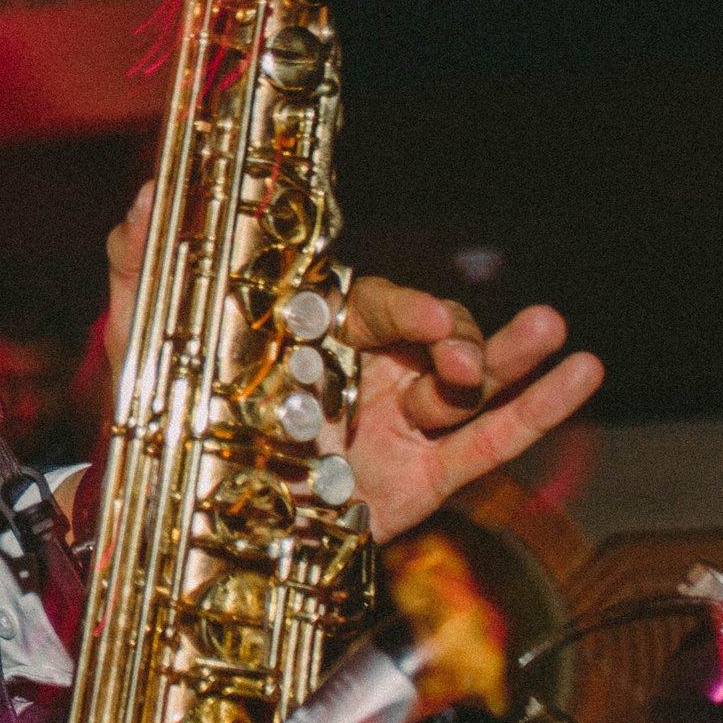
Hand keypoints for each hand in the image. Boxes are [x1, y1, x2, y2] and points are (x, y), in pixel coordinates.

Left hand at [101, 185, 600, 541]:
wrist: (190, 525)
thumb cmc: (171, 422)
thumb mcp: (146, 347)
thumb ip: (139, 270)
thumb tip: (144, 198)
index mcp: (314, 331)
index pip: (371, 306)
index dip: (404, 311)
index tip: (425, 323)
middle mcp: (365, 367)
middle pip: (430, 338)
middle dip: (454, 345)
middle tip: (455, 365)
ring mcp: (399, 420)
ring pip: (470, 383)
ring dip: (512, 358)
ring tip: (556, 332)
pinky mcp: (423, 477)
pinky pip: (491, 440)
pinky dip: (540, 408)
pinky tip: (583, 373)